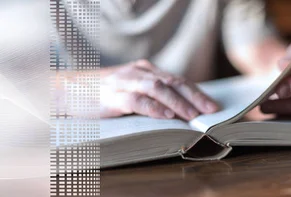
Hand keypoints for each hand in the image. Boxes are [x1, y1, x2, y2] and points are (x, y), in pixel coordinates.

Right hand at [98, 60, 218, 119]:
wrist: (65, 91)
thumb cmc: (102, 95)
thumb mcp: (130, 91)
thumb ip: (152, 97)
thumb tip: (181, 113)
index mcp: (145, 71)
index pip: (177, 80)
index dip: (196, 92)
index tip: (212, 105)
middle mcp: (138, 73)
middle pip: (172, 82)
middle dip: (194, 96)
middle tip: (210, 110)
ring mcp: (124, 83)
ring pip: (158, 88)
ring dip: (178, 102)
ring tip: (192, 115)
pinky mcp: (112, 96)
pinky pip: (137, 100)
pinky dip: (154, 108)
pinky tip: (166, 117)